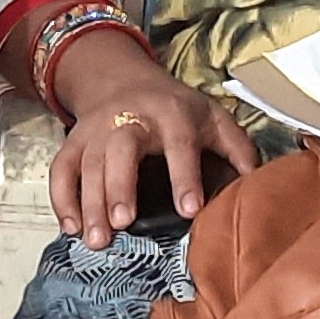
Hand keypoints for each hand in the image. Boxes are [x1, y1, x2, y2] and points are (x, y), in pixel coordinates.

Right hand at [45, 46, 258, 248]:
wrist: (124, 79)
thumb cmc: (175, 108)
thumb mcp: (213, 117)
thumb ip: (238, 148)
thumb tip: (258, 182)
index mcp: (173, 113)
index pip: (180, 144)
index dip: (184, 177)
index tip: (190, 211)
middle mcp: (130, 118)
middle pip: (121, 149)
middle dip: (120, 185)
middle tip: (122, 223)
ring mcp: (97, 130)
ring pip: (88, 163)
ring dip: (89, 201)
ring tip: (97, 240)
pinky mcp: (74, 142)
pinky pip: (61, 169)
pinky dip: (62, 199)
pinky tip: (72, 228)